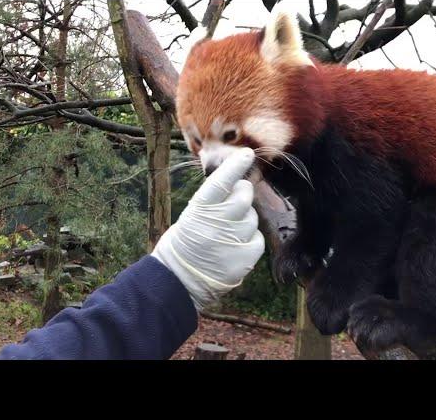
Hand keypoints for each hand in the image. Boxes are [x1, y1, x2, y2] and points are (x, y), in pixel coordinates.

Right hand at [151, 148, 264, 311]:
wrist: (179, 280)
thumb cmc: (185, 242)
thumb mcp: (192, 214)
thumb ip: (214, 200)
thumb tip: (236, 182)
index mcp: (200, 209)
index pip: (222, 181)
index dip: (236, 166)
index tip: (247, 154)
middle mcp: (218, 222)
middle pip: (244, 196)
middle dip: (243, 194)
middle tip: (233, 203)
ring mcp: (233, 240)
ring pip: (252, 217)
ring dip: (245, 220)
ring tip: (228, 232)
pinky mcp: (245, 258)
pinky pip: (257, 239)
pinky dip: (250, 240)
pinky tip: (235, 246)